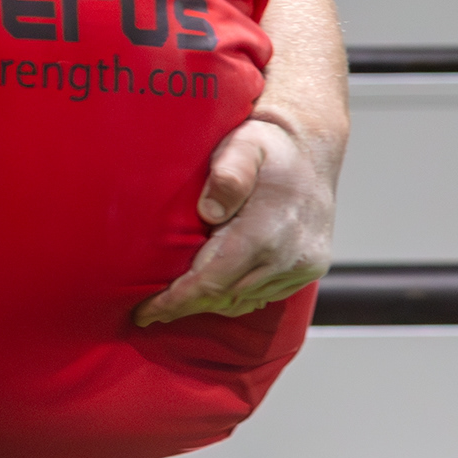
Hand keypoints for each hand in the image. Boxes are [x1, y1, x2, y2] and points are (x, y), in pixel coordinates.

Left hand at [135, 115, 338, 326]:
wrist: (313, 148)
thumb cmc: (270, 145)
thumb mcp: (244, 145)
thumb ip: (228, 174)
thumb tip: (209, 211)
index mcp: (267, 231)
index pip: (212, 281)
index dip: (176, 300)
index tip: (144, 312)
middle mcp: (289, 255)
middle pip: (224, 297)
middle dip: (185, 306)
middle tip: (148, 312)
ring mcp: (302, 265)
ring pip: (243, 300)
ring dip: (209, 304)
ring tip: (175, 304)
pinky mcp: (309, 269)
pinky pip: (265, 296)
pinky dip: (236, 298)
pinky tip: (213, 292)